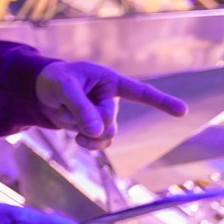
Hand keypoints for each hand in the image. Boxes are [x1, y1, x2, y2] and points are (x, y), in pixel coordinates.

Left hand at [35, 60, 186, 149]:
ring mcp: (105, 115)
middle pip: (110, 121)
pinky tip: (75, 136)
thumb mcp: (64, 87)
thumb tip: (98, 132)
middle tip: (67, 107)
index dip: (161, 101)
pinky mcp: (96, 129)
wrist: (41, 92)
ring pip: (104, 136)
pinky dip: (84, 141)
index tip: (183, 111)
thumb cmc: (55, 80)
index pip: (140, 92)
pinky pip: (97, 143)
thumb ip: (81, 108)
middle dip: (87, 120)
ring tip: (65, 114)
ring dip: (83, 131)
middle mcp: (111, 99)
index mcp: (110, 80)